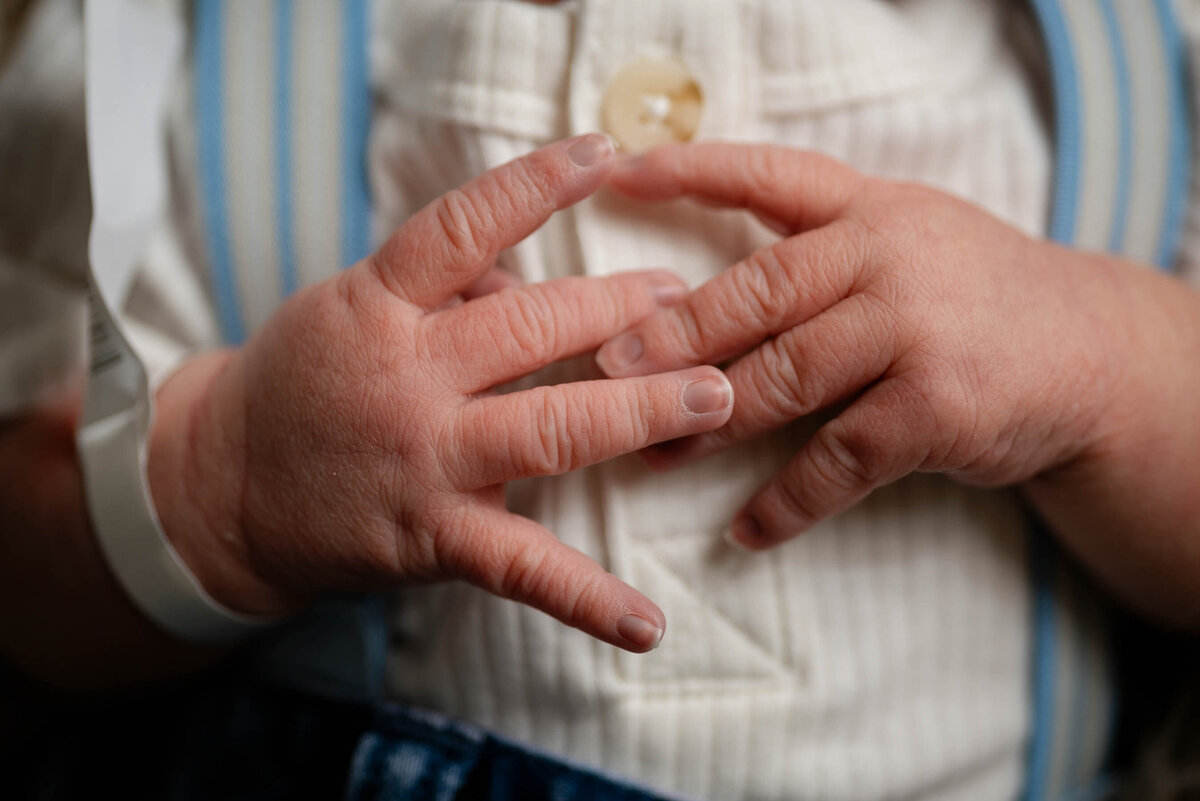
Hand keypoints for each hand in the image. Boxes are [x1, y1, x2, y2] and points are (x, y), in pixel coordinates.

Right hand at [148, 136, 733, 651]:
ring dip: (639, 411)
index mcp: (377, 304)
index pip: (461, 227)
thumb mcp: (353, 304)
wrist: (225, 488)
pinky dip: (586, 600)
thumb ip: (445, 287)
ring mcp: (424, 463)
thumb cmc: (308, 378)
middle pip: (531, 329)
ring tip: (715, 397)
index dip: (534, 185)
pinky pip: (521, 570)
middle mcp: (405, 379)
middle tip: (688, 300)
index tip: (603, 154)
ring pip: (549, 431)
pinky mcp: (433, 539)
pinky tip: (647, 624)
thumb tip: (535, 276)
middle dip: (622, 312)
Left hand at [598, 143, 1121, 550]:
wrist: (1090, 351)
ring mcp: (916, 330)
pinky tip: (747, 529)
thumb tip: (694, 294)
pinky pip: (838, 459)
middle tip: (608, 365)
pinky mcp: (938, 407)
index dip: (692, 171)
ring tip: (649, 453)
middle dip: (676, 332)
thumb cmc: (970, 297)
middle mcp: (889, 256)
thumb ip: (819, 246)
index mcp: (870, 209)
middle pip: (759, 289)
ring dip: (707, 421)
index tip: (618, 178)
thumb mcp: (906, 238)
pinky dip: (787, 501)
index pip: (770, 176)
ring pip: (786, 375)